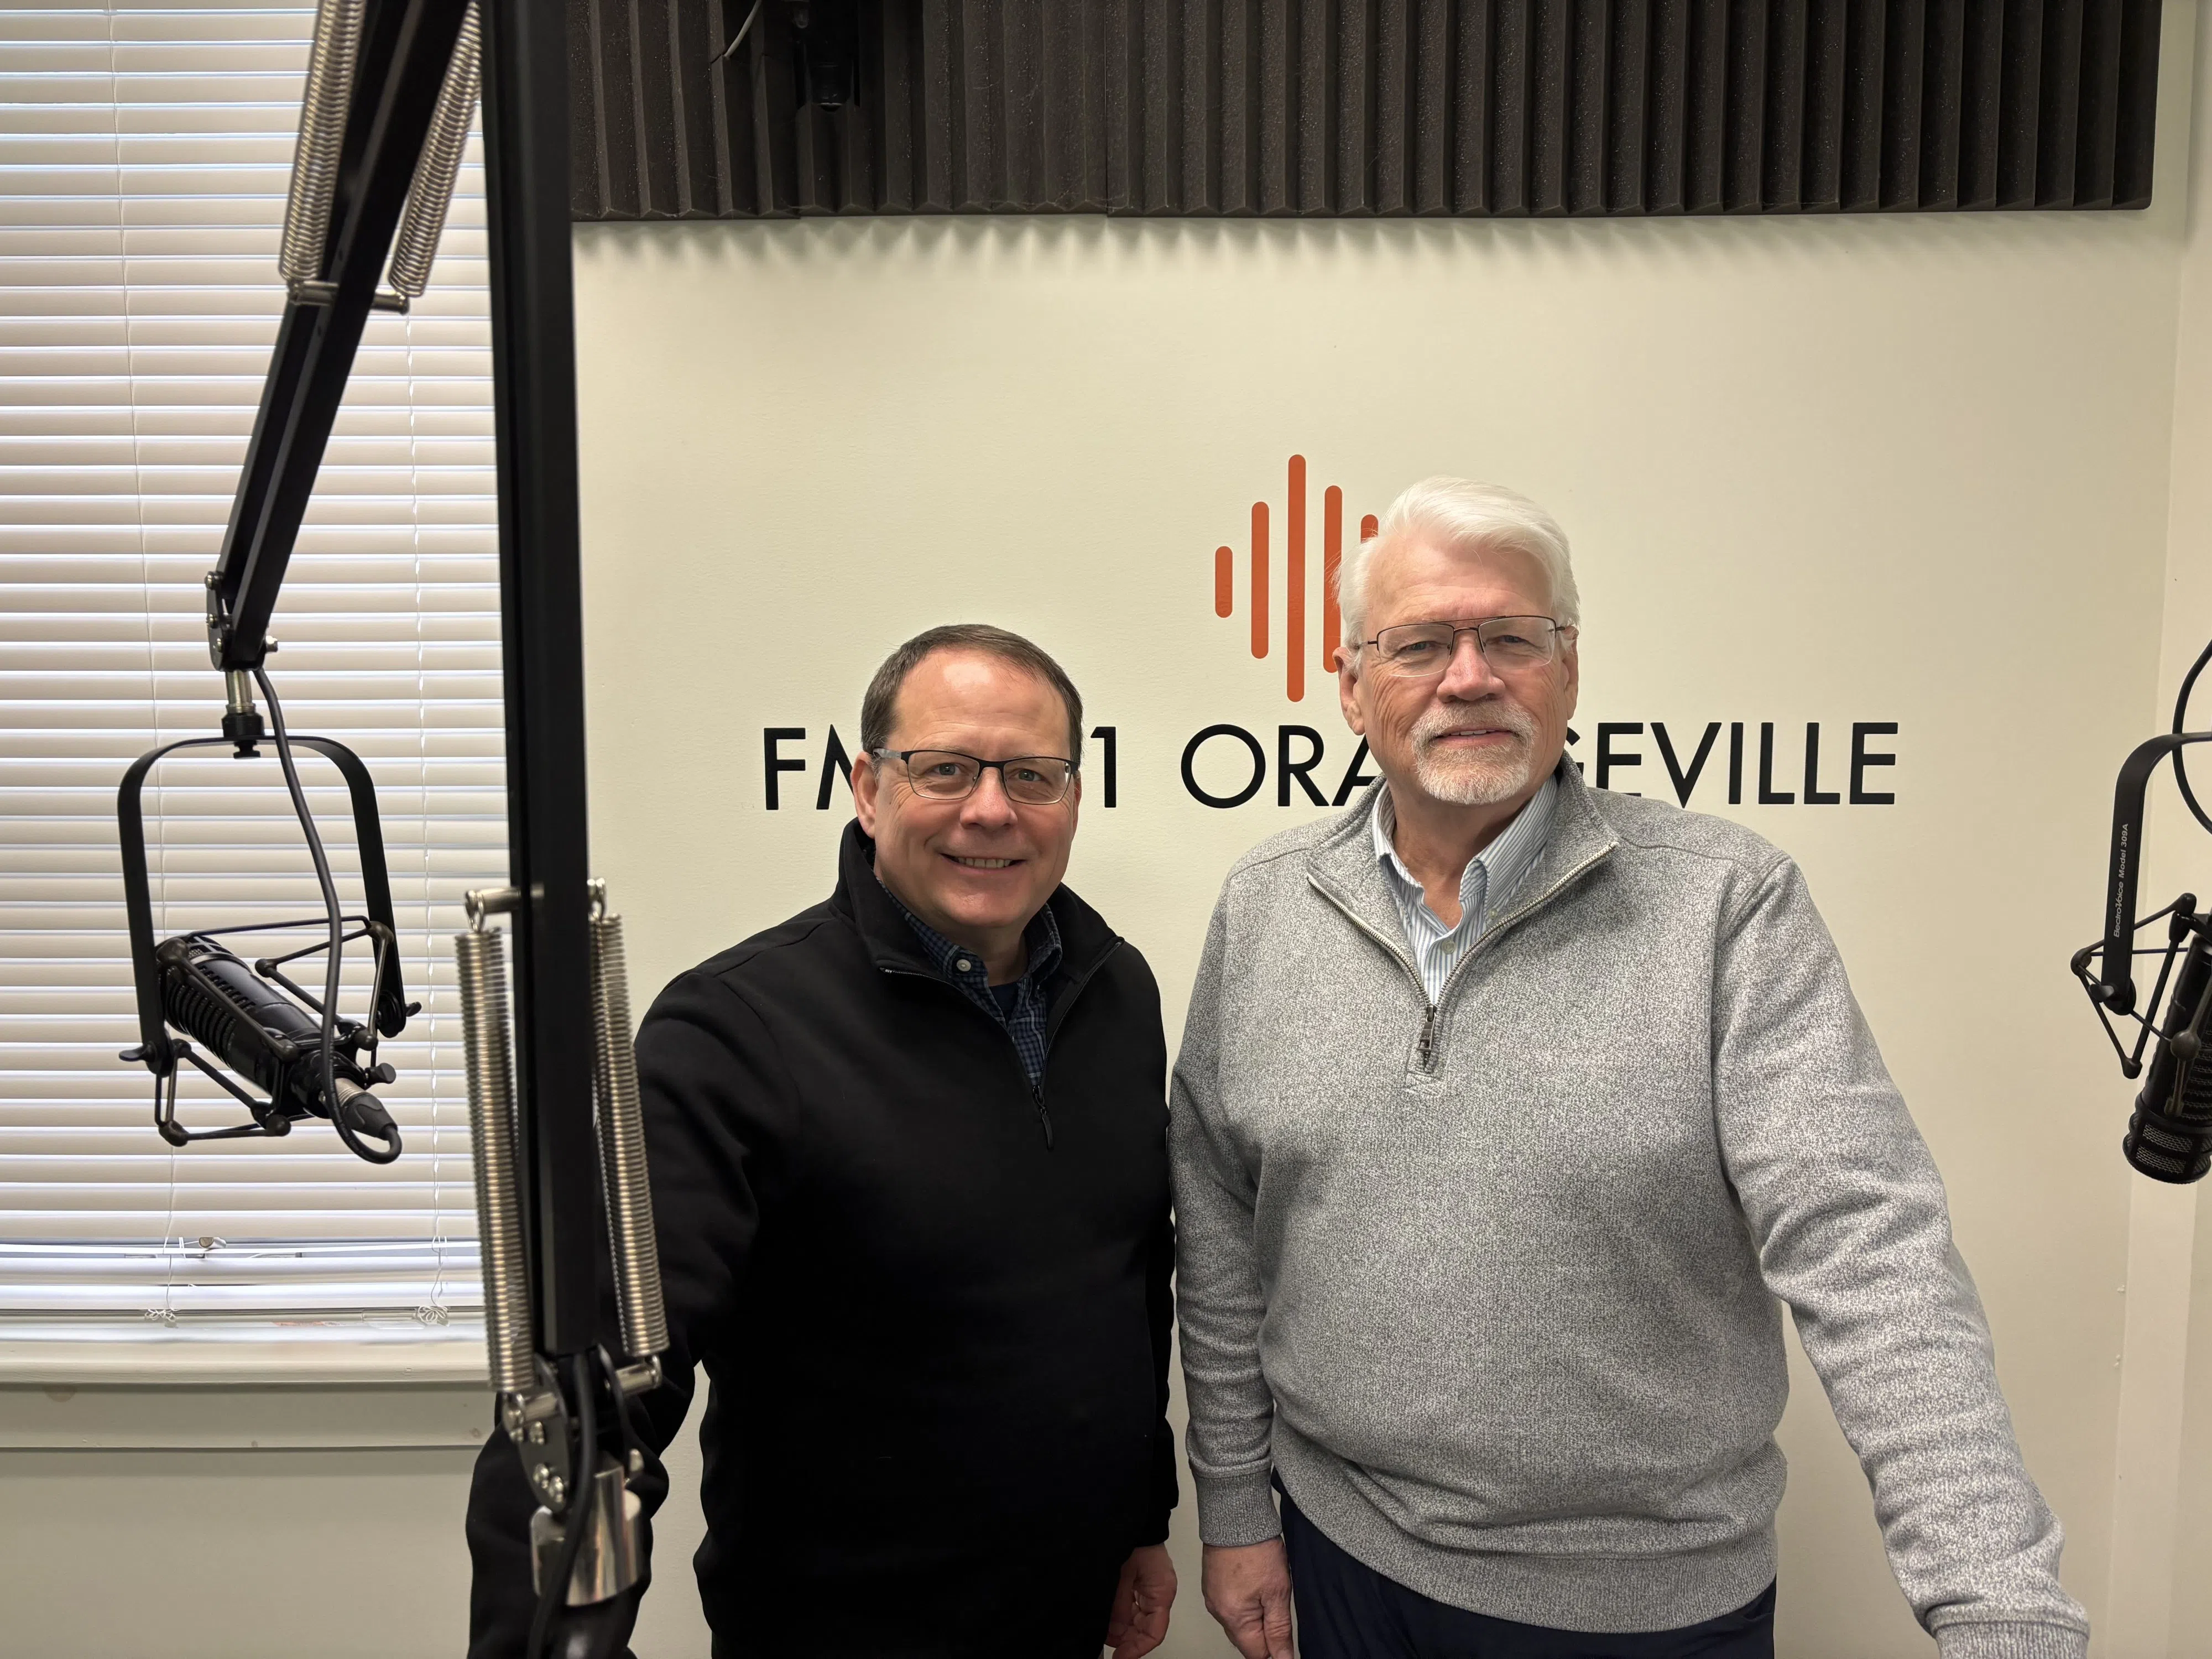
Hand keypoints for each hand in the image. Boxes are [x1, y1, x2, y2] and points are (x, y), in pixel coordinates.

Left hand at [1104, 1543, 1176, 1658]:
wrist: (1137, 1518)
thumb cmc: (1136, 1540)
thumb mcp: (1123, 1575)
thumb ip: (1119, 1605)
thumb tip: (1114, 1632)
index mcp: (1162, 1593)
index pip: (1154, 1632)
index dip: (1137, 1649)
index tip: (1120, 1657)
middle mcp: (1160, 1594)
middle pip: (1146, 1628)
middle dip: (1127, 1639)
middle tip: (1109, 1646)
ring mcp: (1152, 1589)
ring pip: (1139, 1619)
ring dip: (1123, 1629)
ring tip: (1105, 1633)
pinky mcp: (1144, 1583)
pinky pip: (1135, 1606)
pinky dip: (1122, 1615)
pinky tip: (1109, 1619)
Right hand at [1201, 1538, 1294, 1658]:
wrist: (1237, 1515)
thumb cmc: (1256, 1547)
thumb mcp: (1278, 1592)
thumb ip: (1279, 1630)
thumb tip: (1283, 1658)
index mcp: (1233, 1617)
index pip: (1256, 1654)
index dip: (1275, 1649)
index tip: (1284, 1632)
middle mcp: (1218, 1611)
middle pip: (1246, 1640)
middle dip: (1265, 1631)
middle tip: (1277, 1602)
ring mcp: (1212, 1597)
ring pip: (1238, 1622)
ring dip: (1255, 1615)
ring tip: (1266, 1588)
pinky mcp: (1212, 1585)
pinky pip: (1230, 1606)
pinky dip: (1244, 1602)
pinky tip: (1254, 1583)